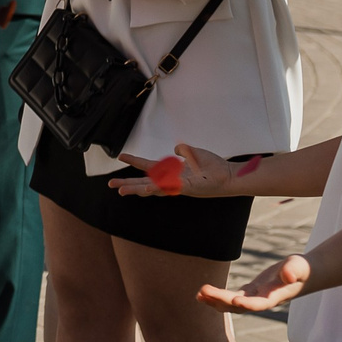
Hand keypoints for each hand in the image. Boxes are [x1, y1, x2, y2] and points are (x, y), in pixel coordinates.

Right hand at [114, 142, 240, 198]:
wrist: (230, 176)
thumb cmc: (214, 167)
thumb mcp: (194, 153)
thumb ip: (183, 150)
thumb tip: (175, 150)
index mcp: (172, 172)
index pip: (149, 167)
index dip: (135, 161)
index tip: (120, 156)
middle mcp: (172, 180)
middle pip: (145, 182)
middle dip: (128, 184)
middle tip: (111, 185)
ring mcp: (178, 186)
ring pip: (153, 188)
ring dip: (137, 189)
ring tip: (122, 191)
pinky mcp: (187, 188)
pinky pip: (169, 188)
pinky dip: (157, 188)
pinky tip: (146, 188)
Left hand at [198, 252, 310, 313]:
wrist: (304, 275)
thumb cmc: (302, 269)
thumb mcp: (299, 267)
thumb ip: (293, 271)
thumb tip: (288, 275)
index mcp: (275, 296)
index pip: (260, 303)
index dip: (248, 304)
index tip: (235, 301)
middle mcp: (263, 300)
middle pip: (240, 305)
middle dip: (221, 300)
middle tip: (202, 291)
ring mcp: (255, 297)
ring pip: (233, 304)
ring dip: (216, 301)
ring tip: (198, 295)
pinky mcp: (250, 292)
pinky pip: (231, 297)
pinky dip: (217, 296)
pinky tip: (202, 293)